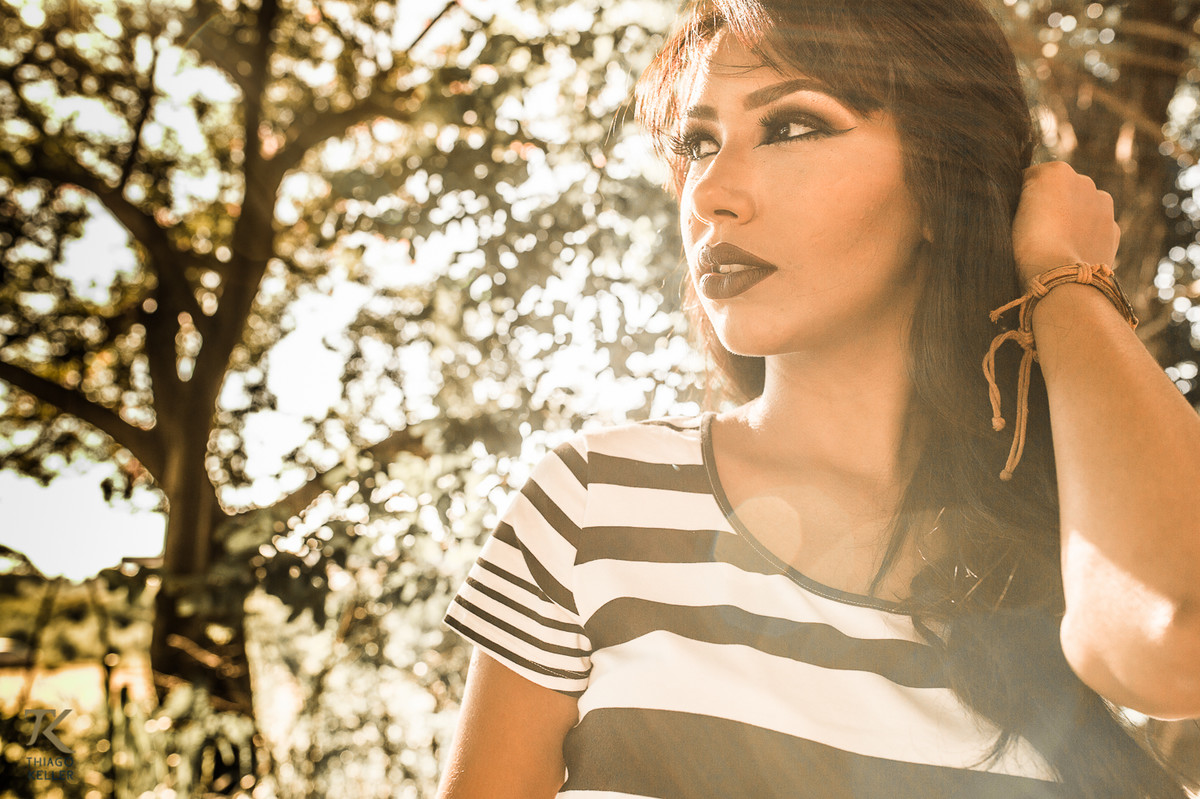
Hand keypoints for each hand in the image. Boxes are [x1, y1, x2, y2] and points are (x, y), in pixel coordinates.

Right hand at [1011, 162, 1119, 287]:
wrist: (1060, 277)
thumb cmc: (1027, 245)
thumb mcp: (1012, 214)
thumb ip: (1024, 198)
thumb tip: (1028, 201)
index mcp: (1056, 171)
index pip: (1031, 178)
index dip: (1021, 197)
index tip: (1016, 216)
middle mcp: (1085, 180)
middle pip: (1061, 189)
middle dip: (1052, 204)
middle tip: (1037, 230)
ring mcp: (1104, 204)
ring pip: (1083, 205)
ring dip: (1072, 216)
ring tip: (1057, 243)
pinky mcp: (1114, 228)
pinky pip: (1096, 226)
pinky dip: (1086, 234)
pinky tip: (1072, 251)